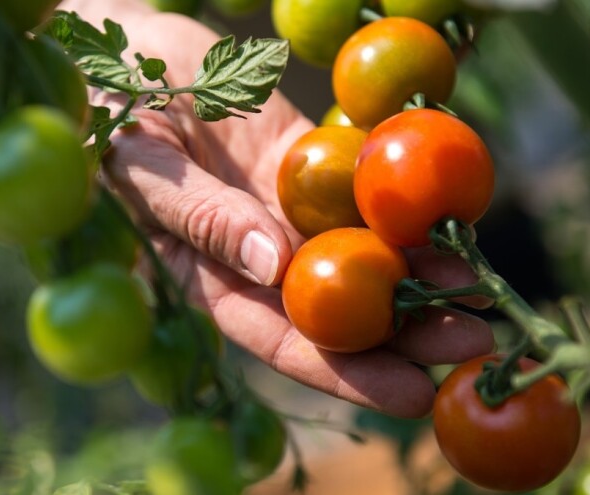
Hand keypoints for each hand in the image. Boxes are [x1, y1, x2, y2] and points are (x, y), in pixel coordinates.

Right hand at [74, 0, 494, 417]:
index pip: (279, 338)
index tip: (411, 394)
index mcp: (207, 273)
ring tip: (478, 286)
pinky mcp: (308, 162)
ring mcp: (286, 209)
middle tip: (472, 343)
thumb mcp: (144, 166)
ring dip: (418, 273)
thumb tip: (270, 266)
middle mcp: (256, 254)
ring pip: (359, 254)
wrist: (127, 48)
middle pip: (335, 309)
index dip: (344, 372)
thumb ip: (202, 217)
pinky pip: (359, 190)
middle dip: (403, 332)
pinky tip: (448, 218)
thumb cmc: (110, 110)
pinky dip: (402, 208)